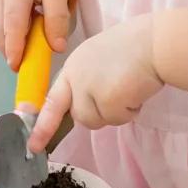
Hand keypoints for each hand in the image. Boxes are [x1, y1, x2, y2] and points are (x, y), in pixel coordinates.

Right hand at [0, 0, 72, 67]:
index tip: (17, 67)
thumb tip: (56, 47)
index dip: (14, 48)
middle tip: (27, 67)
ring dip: (7, 43)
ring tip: (25, 54)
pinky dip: (6, 33)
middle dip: (10, 51)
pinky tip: (21, 36)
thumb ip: (57, 17)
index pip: (12, 26)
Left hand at [28, 16, 162, 149]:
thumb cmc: (135, 46)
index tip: (33, 144)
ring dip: (116, 112)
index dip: (42, 124)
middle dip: (98, 113)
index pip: (52, 100)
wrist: (154, 43)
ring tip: (129, 88)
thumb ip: (88, 79)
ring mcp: (89, 89)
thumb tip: (89, 101)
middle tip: (116, 97)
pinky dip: (131, 110)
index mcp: (73, 66)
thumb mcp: (99, 58)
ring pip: (99, 121)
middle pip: (79, 115)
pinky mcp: (107, 100)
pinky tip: (137, 90)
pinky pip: (119, 119)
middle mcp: (76, 78)